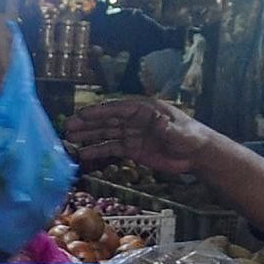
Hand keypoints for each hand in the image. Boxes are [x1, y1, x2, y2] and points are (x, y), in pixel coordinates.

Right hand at [65, 98, 209, 175]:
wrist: (195, 153)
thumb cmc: (190, 137)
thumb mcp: (180, 132)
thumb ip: (167, 128)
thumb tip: (158, 121)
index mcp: (144, 109)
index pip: (117, 109)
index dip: (99, 112)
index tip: (82, 115)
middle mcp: (134, 119)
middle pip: (107, 120)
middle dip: (87, 123)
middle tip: (68, 127)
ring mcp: (131, 134)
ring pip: (106, 133)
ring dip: (88, 136)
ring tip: (69, 139)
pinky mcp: (132, 148)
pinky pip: (111, 149)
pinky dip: (98, 151)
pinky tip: (83, 154)